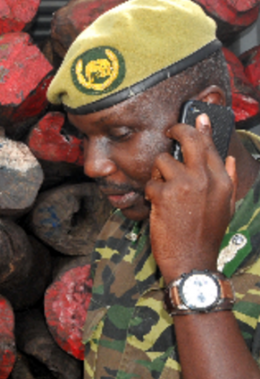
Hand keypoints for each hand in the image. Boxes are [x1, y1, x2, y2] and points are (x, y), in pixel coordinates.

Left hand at [145, 114, 236, 283]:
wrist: (192, 260)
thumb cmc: (206, 235)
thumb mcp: (225, 206)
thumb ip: (227, 179)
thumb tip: (229, 158)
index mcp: (221, 181)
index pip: (210, 145)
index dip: (200, 129)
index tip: (195, 118)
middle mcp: (205, 178)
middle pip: (189, 139)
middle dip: (177, 131)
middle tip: (169, 131)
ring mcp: (184, 185)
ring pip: (163, 160)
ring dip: (158, 173)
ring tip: (163, 190)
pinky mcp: (164, 194)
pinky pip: (151, 182)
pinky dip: (150, 194)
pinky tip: (158, 207)